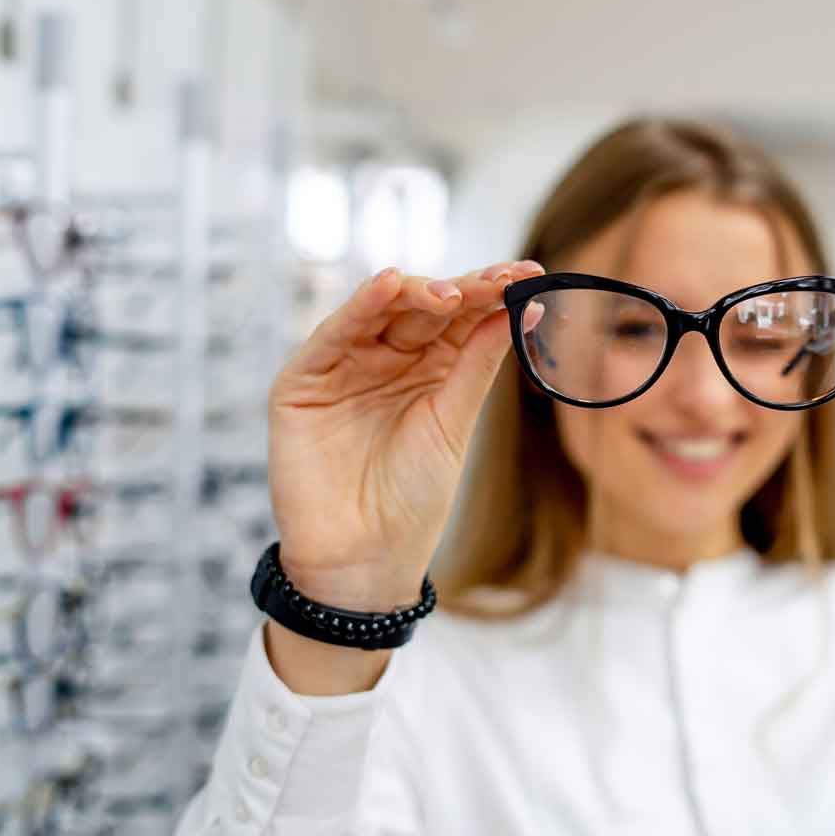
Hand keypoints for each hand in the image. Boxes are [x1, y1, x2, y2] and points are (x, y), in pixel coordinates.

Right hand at [267, 259, 543, 613]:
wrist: (364, 558)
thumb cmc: (412, 500)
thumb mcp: (453, 423)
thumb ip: (476, 364)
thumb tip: (519, 309)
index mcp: (428, 369)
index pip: (459, 318)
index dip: (491, 294)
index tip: (531, 277)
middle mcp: (385, 359)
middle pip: (422, 308)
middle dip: (461, 290)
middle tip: (501, 280)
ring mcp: (343, 365)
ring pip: (378, 311)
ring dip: (414, 293)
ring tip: (451, 293)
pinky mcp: (303, 380)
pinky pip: (332, 334)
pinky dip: (358, 308)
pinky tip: (389, 286)